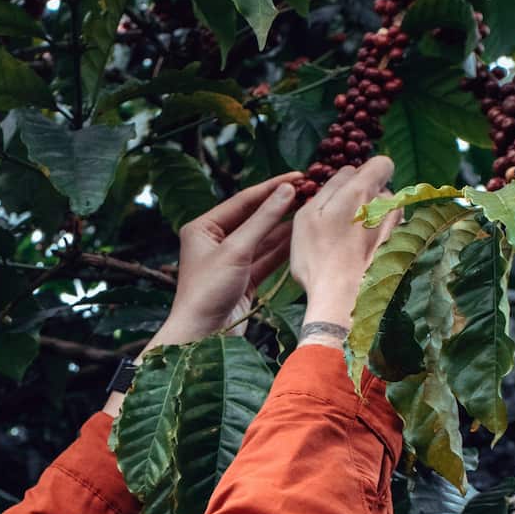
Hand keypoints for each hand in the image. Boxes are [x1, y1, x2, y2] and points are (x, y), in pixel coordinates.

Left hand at [149, 172, 302, 349]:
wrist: (201, 337)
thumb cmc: (208, 291)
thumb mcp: (236, 251)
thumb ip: (263, 220)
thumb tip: (287, 191)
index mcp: (203, 228)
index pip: (243, 200)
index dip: (271, 187)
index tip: (298, 176)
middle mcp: (215, 241)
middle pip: (254, 218)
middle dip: (281, 206)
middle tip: (310, 191)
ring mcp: (231, 261)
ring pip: (263, 239)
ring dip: (286, 227)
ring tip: (312, 210)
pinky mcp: (243, 280)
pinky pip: (267, 258)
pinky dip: (284, 249)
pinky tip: (303, 236)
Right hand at [289, 157, 401, 328]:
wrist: (343, 296)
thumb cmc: (318, 255)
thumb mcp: (308, 215)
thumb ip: (330, 187)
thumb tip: (347, 172)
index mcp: (363, 191)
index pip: (382, 163)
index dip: (366, 171)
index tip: (351, 186)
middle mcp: (387, 205)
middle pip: (380, 190)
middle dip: (364, 199)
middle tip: (340, 221)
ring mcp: (396, 227)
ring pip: (384, 212)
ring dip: (370, 219)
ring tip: (348, 241)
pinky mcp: (399, 247)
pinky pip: (387, 232)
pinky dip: (376, 238)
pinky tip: (358, 254)